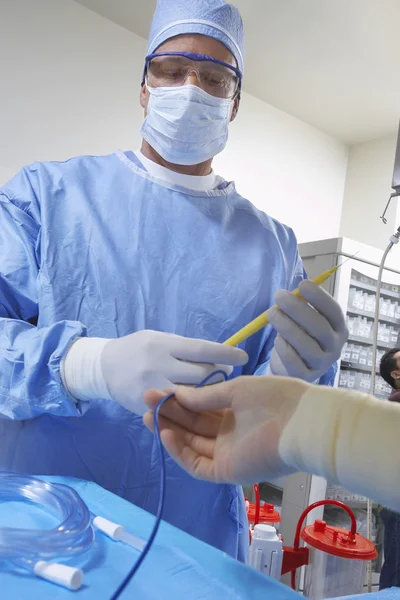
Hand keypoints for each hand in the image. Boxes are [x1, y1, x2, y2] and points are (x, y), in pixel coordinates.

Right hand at [101, 331, 247, 414]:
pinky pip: (173, 412)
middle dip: (218, 375)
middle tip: (227, 374)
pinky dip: (188, 409)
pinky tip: (197, 405)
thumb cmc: (138, 348)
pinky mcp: (144, 408)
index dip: (225, 354)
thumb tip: (216, 355)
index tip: (244, 356)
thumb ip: (184, 348)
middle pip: (200, 375)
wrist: (102, 367)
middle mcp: (158, 366)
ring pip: (190, 397)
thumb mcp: (159, 338)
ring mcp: (151, 389)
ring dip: (206, 394)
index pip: (201, 349)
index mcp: (164, 345)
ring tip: (213, 390)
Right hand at [143, 376, 309, 483]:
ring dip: (170, 430)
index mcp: (235, 411)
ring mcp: (227, 453)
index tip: (159, 390)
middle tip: (146, 401)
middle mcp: (229, 433)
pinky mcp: (226, 471)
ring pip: (191, 444)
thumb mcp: (236, 390)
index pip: (200, 407)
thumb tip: (178, 393)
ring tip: (148, 415)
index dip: (179, 400)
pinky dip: (180, 452)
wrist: (299, 422)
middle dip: (170, 413)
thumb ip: (206, 396)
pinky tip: (167, 434)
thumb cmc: (273, 398)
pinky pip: (197, 464)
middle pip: (192, 425)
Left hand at [267, 280, 347, 380]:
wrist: (291, 367)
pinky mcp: (306, 376)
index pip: (333, 311)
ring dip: (286, 326)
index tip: (302, 284)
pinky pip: (294, 362)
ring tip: (271, 313)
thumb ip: (301, 307)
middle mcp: (334, 347)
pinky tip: (277, 340)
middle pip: (320, 327)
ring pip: (306, 345)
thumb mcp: (302, 319)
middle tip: (279, 296)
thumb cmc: (299, 336)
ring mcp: (322, 363)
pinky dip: (284, 349)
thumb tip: (291, 292)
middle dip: (297, 309)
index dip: (319, 297)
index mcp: (338, 328)